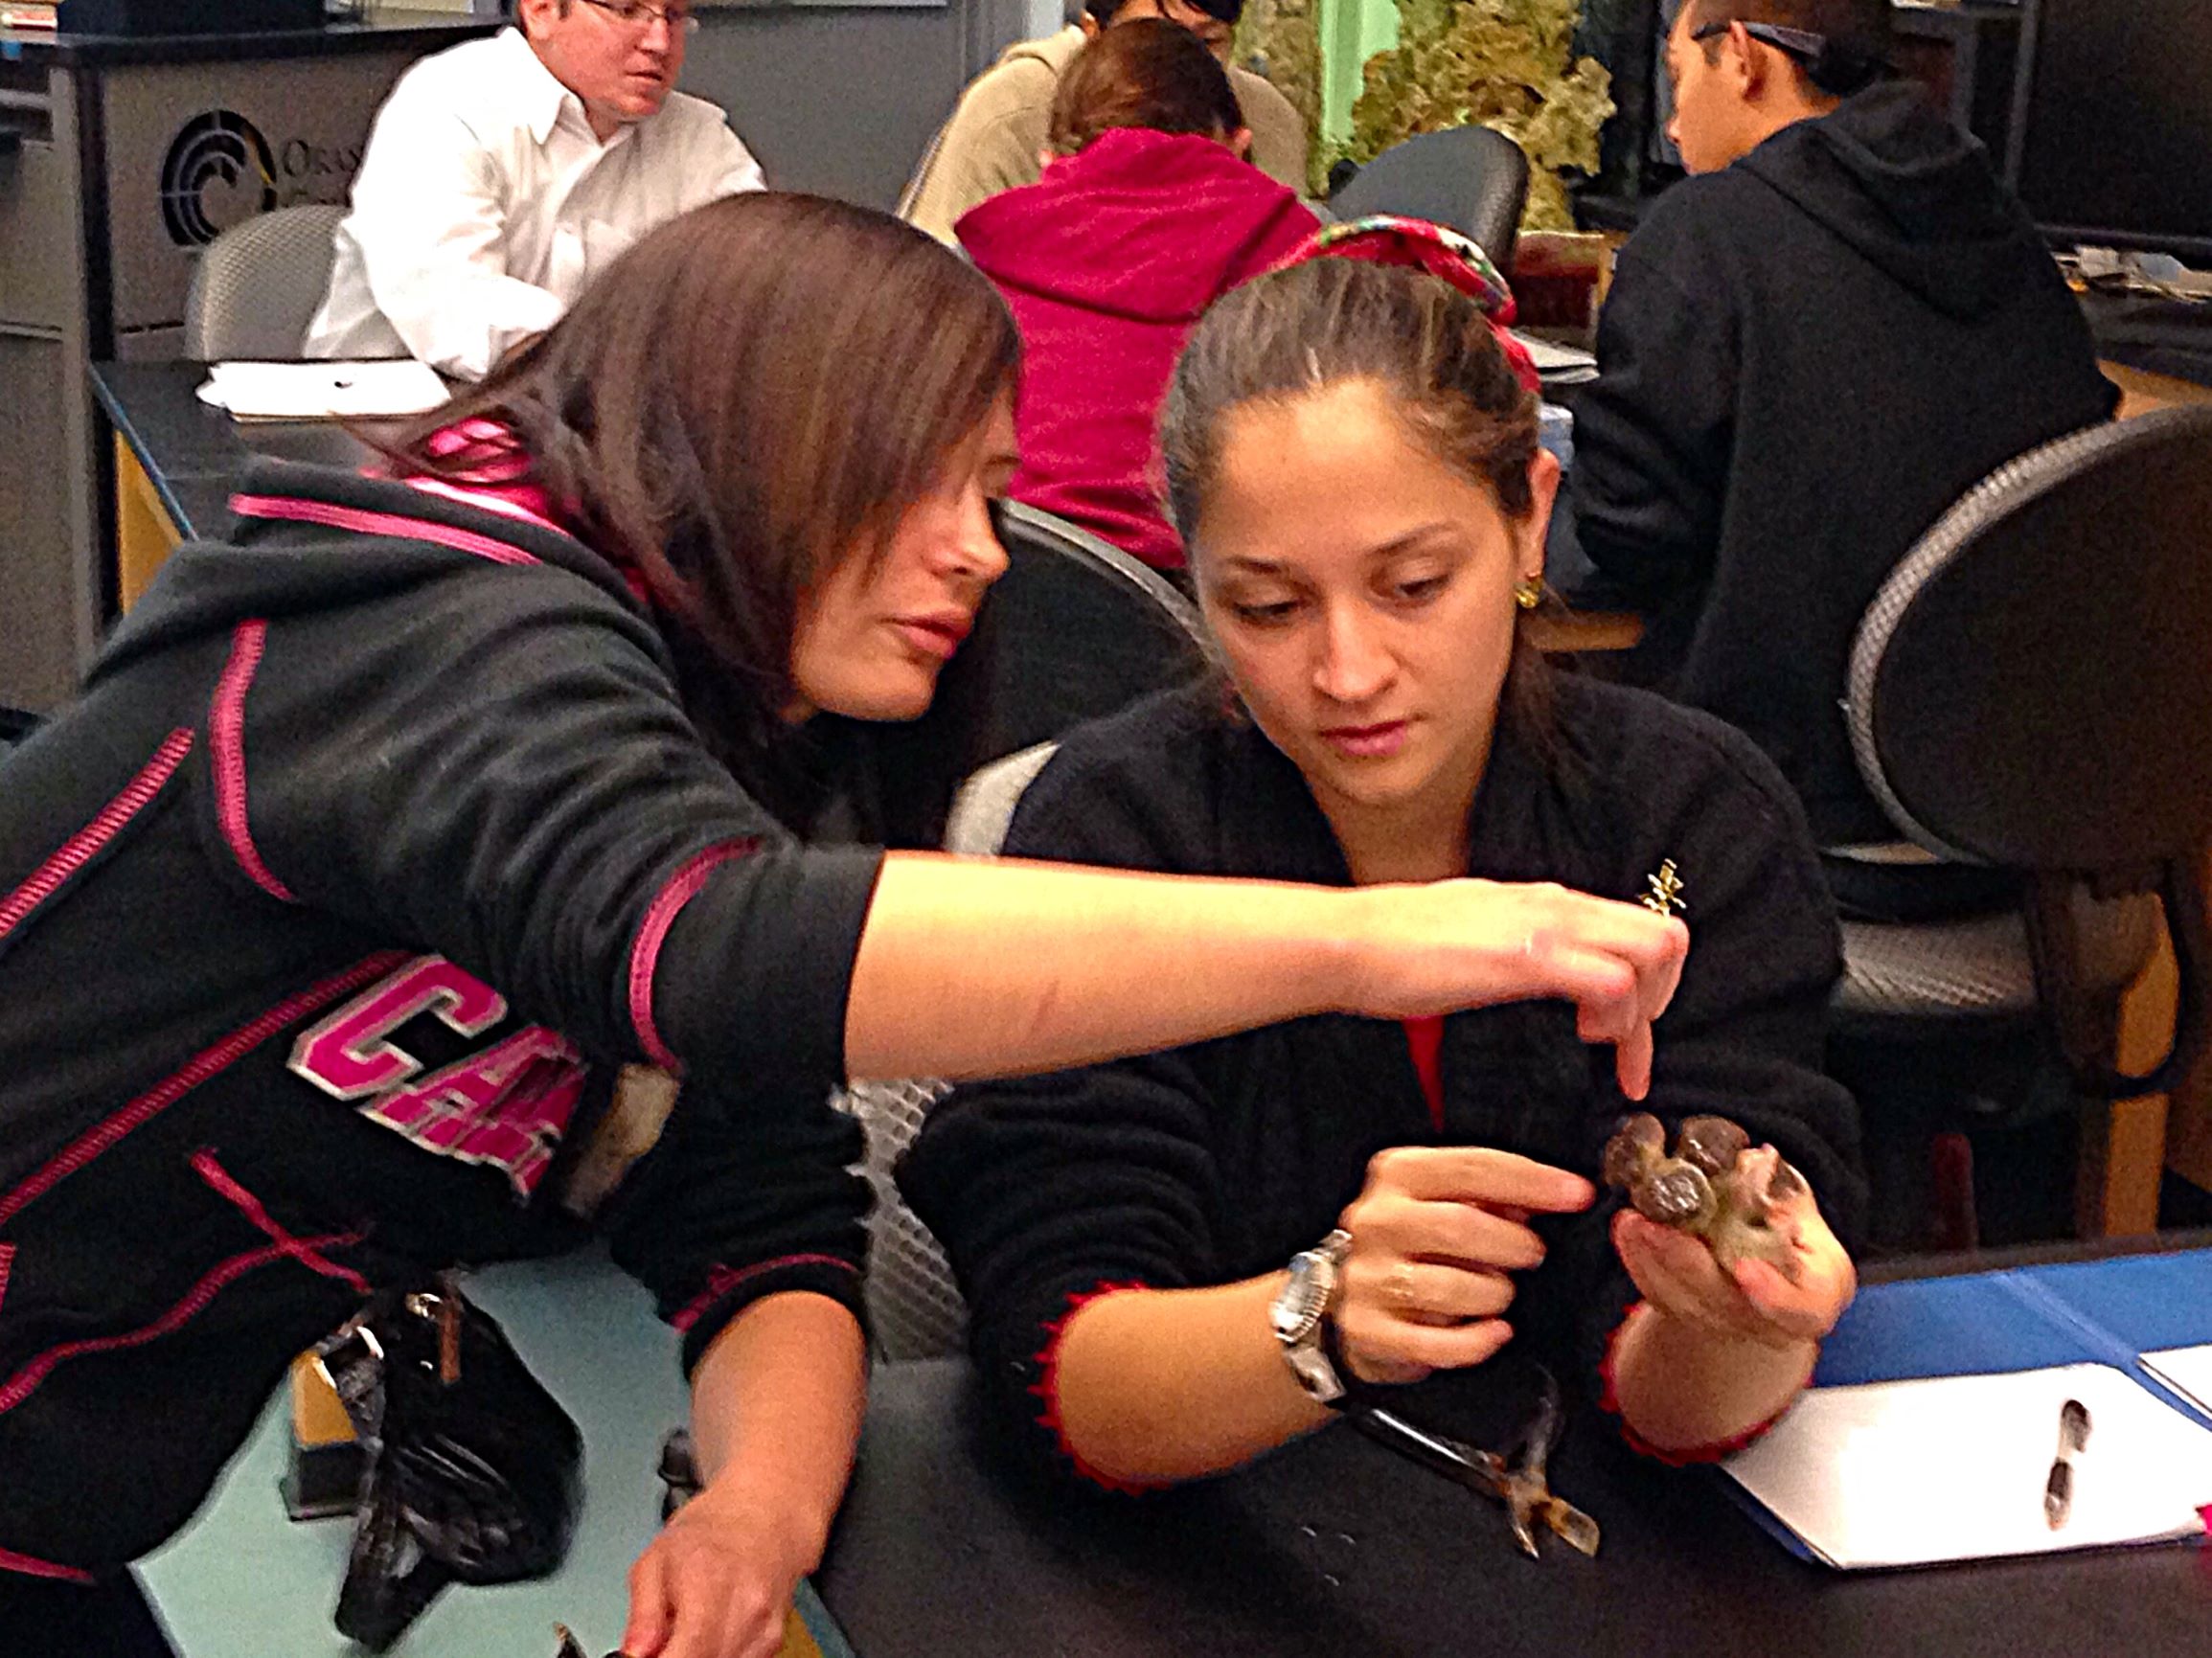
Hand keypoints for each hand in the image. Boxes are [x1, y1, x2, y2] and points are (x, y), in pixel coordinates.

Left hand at [619, 1483, 814, 1657]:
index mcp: (710, 1585)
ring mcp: (764, 1628)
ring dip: (698, 1657)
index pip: (687, 1655)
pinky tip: (709, 1634)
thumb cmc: (708, 1531)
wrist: (763, 1514)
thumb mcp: (655, 1559)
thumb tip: (635, 1655)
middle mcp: (746, 1610)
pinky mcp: (773, 1641)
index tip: (650, 1654)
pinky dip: (716, 1655)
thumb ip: (642, 1614)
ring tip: (686, 1632)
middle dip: (677, 1656)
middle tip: (662, 1642)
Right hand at [1332, 1146, 1594, 1384]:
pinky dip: (1477, 1342)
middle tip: (1532, 1256)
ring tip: (1499, 1293)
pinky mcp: (1368, 1330)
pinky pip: (1437, 1345)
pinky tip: (1494, 1332)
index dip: (1532, 1180)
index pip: (1473, 1166)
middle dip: (1513, 1244)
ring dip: (1494, 1294)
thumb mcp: (1444, 1200)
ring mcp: (1366, 1277)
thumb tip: (1553, 1194)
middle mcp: (1376, 1220)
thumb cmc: (1413, 1243)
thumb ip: (1493, 1194)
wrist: (1344, 1299)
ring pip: (1451, 1288)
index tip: (1578, 1194)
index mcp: (1397, 1174)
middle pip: (1460, 1225)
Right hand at [1343, 880, 1688, 1098]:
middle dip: (1661, 1000)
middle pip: (1666, 936)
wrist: (1352, 942)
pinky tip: (1582, 1037)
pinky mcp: (1530, 959)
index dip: (1648, 986)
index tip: (1623, 1035)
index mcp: (1545, 901)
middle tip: (1622, 1042)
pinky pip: (1614, 982)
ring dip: (1642, 1011)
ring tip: (1600, 1042)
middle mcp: (1557, 905)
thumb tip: (1534, 967)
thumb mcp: (1474, 931)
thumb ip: (1513, 941)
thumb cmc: (1395, 948)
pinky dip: (1616, 1020)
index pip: (1637, 927)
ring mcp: (1547, 928)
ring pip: (1654, 952)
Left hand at [1610, 1173, 1855, 1349]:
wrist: (1779, 1277)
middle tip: (1653, 1224)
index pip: (1799, 1309)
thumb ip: (1781, 1193)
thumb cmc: (1798, 1240)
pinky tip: (1626, 1231)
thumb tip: (1752, 1163)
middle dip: (1683, 1262)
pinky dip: (1639, 1263)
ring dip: (1650, 1259)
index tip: (1745, 1267)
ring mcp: (1726, 1326)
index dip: (1772, 1293)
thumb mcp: (1802, 1212)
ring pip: (1682, 1302)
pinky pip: (1659, 1296)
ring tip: (1629, 1220)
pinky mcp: (1690, 1318)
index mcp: (1813, 1301)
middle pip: (1722, 1302)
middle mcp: (1768, 1325)